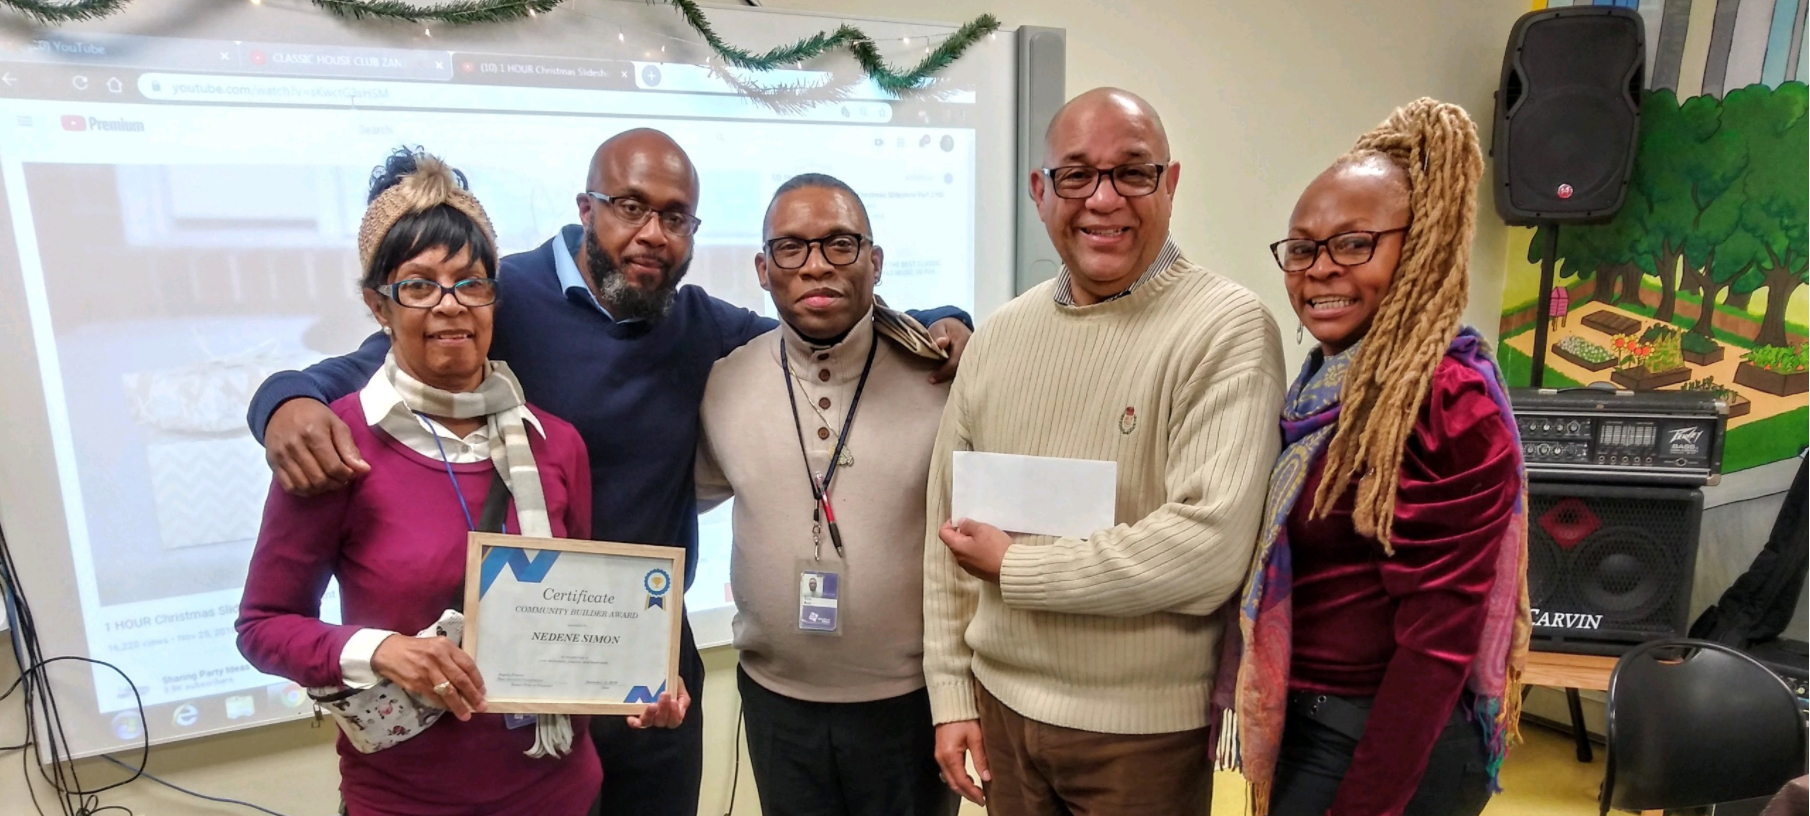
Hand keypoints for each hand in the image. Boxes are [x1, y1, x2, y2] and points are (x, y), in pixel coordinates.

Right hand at [266, 398, 369, 495]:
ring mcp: (281, 456)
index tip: (351, 473)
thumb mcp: (336, 424)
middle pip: (319, 479)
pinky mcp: (273, 463)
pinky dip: (304, 491)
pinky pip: (289, 487)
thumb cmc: (315, 416)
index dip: (346, 475)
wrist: (283, 407)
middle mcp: (294, 446)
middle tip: (341, 478)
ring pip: (304, 486)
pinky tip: (313, 484)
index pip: (333, 466)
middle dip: (335, 483)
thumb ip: (349, 447)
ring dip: (321, 489)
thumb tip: (364, 469)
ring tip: (329, 481)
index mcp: (313, 433)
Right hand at [370, 635, 486, 720]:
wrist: (389, 652)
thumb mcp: (437, 646)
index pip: (467, 664)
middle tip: (481, 706)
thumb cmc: (417, 649)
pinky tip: (450, 709)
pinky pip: (434, 696)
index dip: (477, 679)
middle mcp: (438, 657)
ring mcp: (427, 671)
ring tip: (466, 714)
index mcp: (445, 646)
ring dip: (459, 705)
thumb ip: (452, 659)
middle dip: (472, 695)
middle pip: (460, 679)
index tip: (483, 691)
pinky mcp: (417, 683)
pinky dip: (444, 705)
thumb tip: (468, 680)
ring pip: (448, 691)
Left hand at [627, 677, 689, 728]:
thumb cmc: (667, 681)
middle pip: (662, 722)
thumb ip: (682, 697)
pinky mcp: (633, 714)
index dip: (674, 714)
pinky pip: (634, 722)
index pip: (674, 721)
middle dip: (664, 709)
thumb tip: (679, 706)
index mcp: (670, 714)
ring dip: (651, 715)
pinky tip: (636, 722)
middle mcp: (658, 719)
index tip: (674, 701)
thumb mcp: (678, 685)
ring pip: (648, 722)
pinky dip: (635, 723)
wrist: (653, 673)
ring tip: (652, 705)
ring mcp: (645, 718)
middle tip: (664, 695)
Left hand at [927, 317, 971, 383]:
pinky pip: (967, 369)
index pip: (955, 361)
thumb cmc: (945, 327)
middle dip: (948, 376)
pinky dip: (957, 374)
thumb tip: (941, 343)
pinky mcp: (974, 359)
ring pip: (966, 371)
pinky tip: (946, 376)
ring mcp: (975, 355)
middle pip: (962, 369)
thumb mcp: (938, 327)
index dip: (944, 371)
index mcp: (964, 340)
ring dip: (952, 376)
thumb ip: (938, 334)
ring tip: (938, 378)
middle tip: (933, 380)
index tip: (932, 379)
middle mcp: (973, 349)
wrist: (957, 325)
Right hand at [934, 720, 989, 804]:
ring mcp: (940, 755)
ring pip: (950, 779)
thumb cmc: (964, 716)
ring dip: (962, 787)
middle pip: (953, 783)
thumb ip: (981, 758)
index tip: (983, 799)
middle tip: (980, 800)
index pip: (961, 781)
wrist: (951, 702)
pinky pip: (948, 771)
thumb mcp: (976, 737)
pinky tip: (968, 779)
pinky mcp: (941, 752)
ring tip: (976, 792)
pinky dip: (958, 778)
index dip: (972, 792)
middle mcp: (942, 758)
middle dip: (967, 794)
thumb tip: (987, 776)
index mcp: (950, 755)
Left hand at [939, 519, 1009, 582]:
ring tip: (985, 537)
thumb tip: (960, 523)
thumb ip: (968, 525)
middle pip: (955, 542)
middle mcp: (959, 559)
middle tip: (977, 526)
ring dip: (971, 542)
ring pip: (965, 550)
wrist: (1011, 569)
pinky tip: (990, 548)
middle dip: (963, 532)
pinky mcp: (979, 572)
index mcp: (957, 547)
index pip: (943, 533)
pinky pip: (974, 558)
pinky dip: (978, 551)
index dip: (950, 523)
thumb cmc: (995, 547)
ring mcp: (969, 567)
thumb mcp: (982, 529)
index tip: (962, 519)